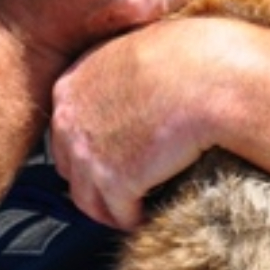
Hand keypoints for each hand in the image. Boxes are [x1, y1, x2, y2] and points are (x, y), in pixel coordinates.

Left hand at [50, 18, 233, 228]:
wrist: (204, 76)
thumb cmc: (182, 54)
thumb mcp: (130, 50)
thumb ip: (115, 76)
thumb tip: (129, 92)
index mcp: (70, 85)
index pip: (64, 131)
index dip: (88, 146)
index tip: (108, 155)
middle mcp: (69, 120)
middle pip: (69, 168)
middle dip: (93, 180)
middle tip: (120, 186)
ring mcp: (88, 153)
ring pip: (88, 200)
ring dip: (111, 209)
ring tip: (133, 209)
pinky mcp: (114, 181)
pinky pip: (120, 215)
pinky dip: (134, 218)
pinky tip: (151, 212)